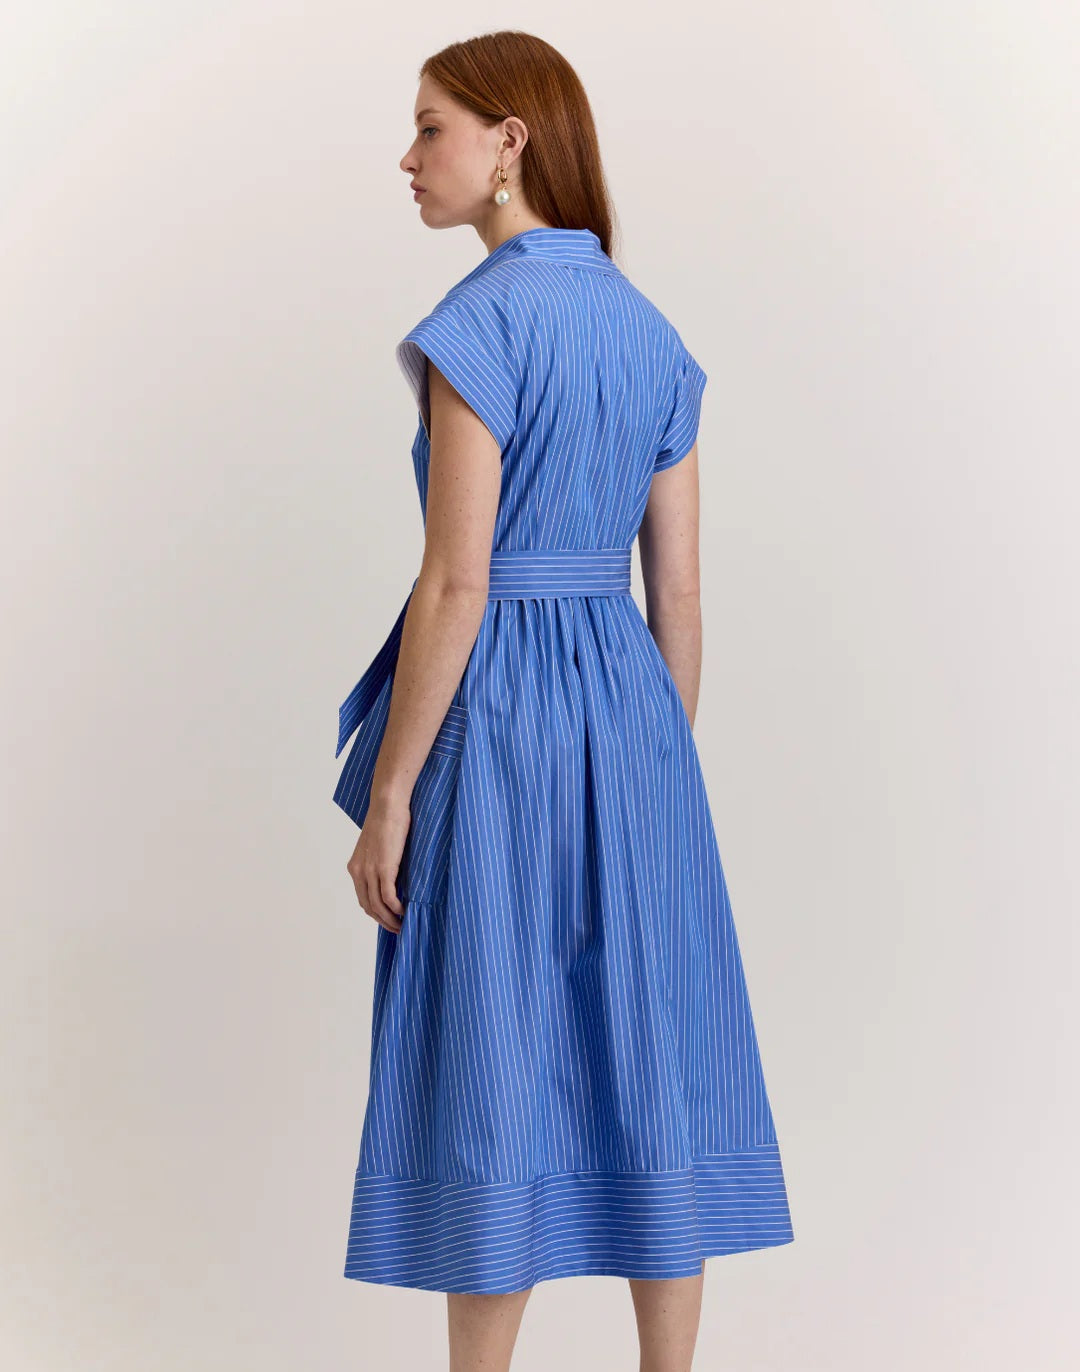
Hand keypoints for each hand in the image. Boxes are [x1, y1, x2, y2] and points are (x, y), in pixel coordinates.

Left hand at [346, 793, 409, 933]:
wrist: (387, 805)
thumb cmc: (387, 820)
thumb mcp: (378, 846)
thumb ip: (380, 862)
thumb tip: (392, 876)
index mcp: (355, 867)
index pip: (363, 899)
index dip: (376, 913)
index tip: (388, 919)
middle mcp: (358, 872)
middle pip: (368, 907)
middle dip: (383, 921)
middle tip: (398, 928)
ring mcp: (370, 871)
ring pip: (378, 906)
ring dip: (390, 919)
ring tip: (403, 925)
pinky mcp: (384, 869)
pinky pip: (388, 898)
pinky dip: (396, 908)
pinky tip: (405, 911)